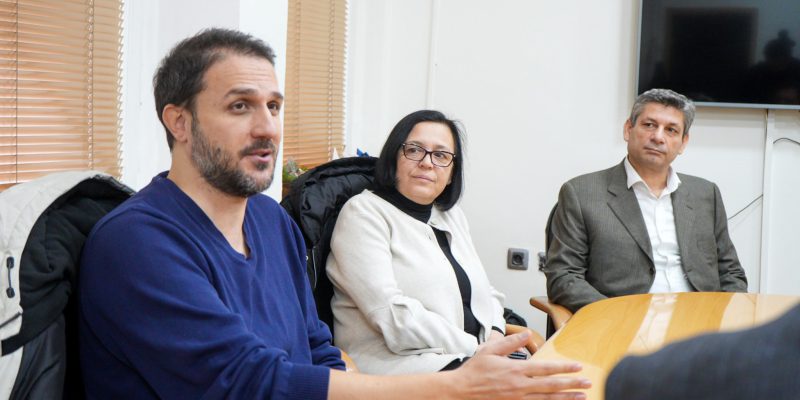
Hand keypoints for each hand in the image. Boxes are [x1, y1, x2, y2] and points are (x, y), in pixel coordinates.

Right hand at [451, 332, 589, 399]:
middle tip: (587, 383)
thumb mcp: (490, 350)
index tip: (578, 367)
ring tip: (581, 397)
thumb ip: (509, 342)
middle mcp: (520, 386)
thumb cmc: (474, 370)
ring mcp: (517, 399)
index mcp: (515, 369)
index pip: (545, 368)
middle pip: (551, 386)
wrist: (461, 391)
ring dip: (566, 398)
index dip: (563, 368)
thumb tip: (526, 333)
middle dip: (571, 384)